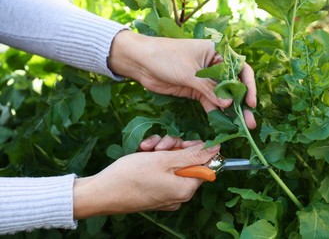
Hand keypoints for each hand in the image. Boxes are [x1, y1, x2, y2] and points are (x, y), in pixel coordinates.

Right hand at [73, 136, 218, 218]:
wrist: (101, 192)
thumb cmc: (132, 175)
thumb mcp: (164, 159)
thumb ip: (192, 155)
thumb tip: (216, 150)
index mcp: (185, 189)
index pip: (205, 167)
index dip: (196, 151)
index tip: (183, 143)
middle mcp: (178, 196)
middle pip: (187, 164)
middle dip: (174, 148)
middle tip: (160, 144)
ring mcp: (165, 196)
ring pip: (172, 165)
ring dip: (161, 152)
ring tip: (145, 148)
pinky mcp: (154, 193)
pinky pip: (161, 173)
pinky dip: (153, 161)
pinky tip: (141, 154)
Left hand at [108, 31, 256, 128]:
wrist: (141, 61)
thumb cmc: (166, 57)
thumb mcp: (189, 72)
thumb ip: (209, 89)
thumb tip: (228, 105)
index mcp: (216, 53)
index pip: (240, 69)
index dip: (248, 86)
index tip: (251, 103)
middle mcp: (214, 66)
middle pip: (233, 86)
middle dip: (242, 103)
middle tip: (250, 122)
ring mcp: (205, 80)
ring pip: (223, 96)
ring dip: (230, 111)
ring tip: (239, 126)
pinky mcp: (195, 90)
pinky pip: (210, 102)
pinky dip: (216, 112)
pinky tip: (223, 123)